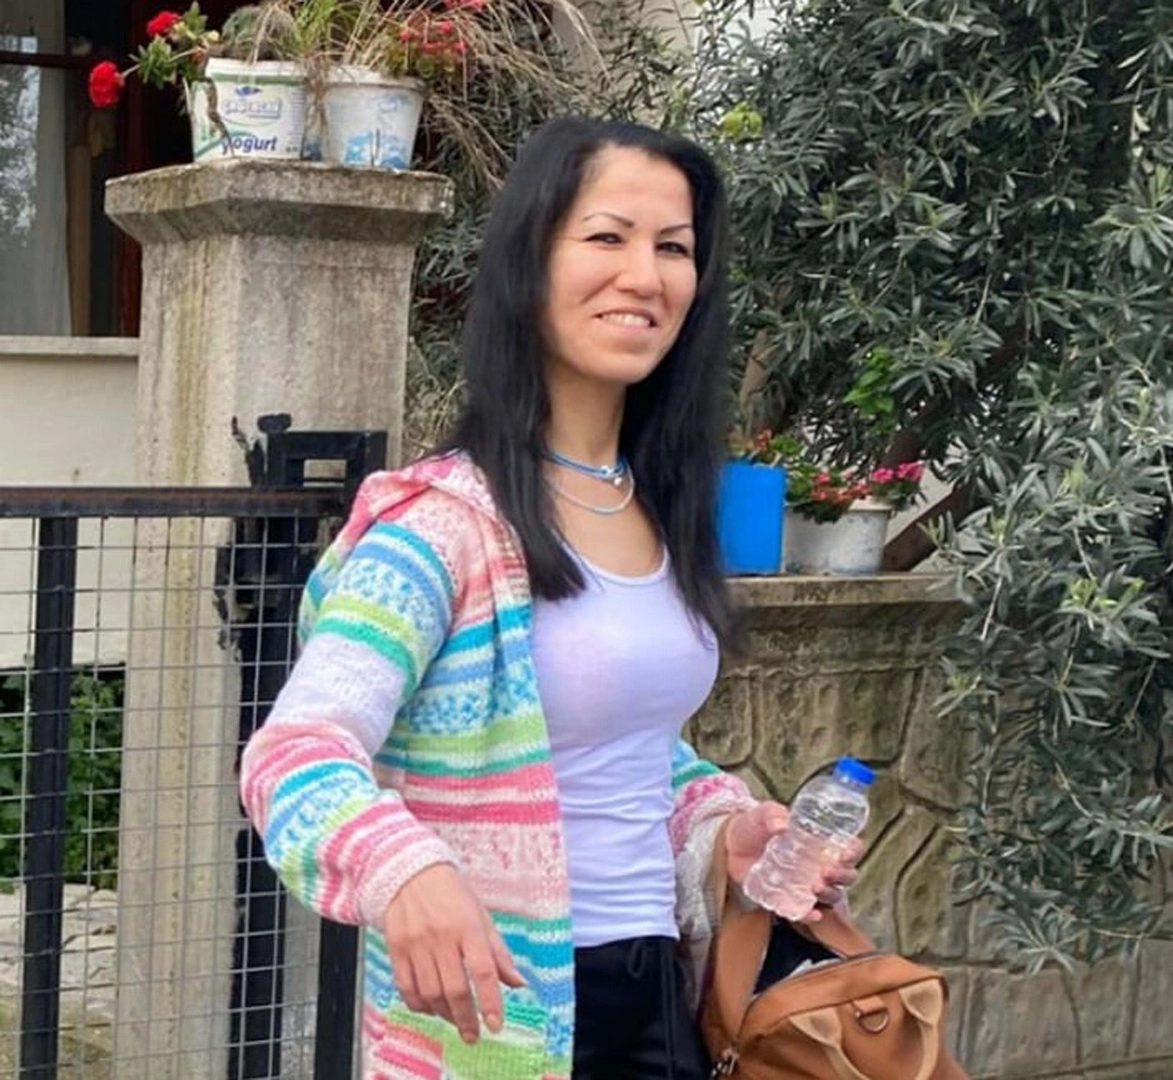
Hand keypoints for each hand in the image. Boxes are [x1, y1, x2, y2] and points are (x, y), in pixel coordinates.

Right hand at [382, 863, 525, 1043]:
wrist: (410, 872)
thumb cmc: (451, 893)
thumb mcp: (481, 915)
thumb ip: (498, 952)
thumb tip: (518, 983)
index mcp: (468, 925)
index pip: (483, 970)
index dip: (490, 1002)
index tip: (496, 1024)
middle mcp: (441, 936)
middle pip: (454, 988)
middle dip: (466, 1018)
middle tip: (473, 1034)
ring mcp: (416, 943)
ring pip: (430, 993)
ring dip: (444, 1014)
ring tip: (455, 1019)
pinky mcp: (396, 948)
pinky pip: (406, 988)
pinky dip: (419, 1004)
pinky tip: (431, 1007)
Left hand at [724, 805, 863, 922]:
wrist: (730, 847)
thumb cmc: (753, 827)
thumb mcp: (763, 814)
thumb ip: (772, 814)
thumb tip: (782, 823)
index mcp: (820, 842)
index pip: (849, 849)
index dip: (852, 851)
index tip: (846, 852)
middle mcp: (819, 865)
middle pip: (846, 875)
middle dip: (842, 874)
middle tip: (827, 870)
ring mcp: (806, 885)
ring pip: (831, 895)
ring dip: (828, 893)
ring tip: (815, 885)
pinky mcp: (789, 900)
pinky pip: (805, 912)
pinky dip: (810, 914)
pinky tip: (812, 913)